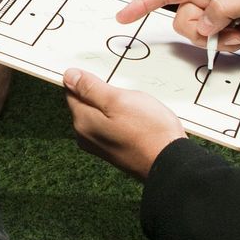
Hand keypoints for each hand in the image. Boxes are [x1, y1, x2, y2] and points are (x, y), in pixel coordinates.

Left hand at [63, 67, 185, 179]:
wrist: (170, 163)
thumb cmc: (148, 131)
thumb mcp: (118, 100)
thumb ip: (90, 88)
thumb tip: (69, 76)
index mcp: (83, 121)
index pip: (72, 92)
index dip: (87, 80)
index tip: (106, 81)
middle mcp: (86, 136)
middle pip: (87, 103)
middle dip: (103, 94)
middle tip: (126, 96)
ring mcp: (100, 145)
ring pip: (101, 114)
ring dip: (115, 106)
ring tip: (135, 109)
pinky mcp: (114, 150)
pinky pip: (112, 126)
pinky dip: (122, 119)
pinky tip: (137, 120)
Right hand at [117, 0, 239, 52]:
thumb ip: (222, 10)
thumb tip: (203, 26)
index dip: (142, 2)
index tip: (123, 16)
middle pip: (183, 20)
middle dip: (203, 33)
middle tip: (229, 31)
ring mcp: (219, 6)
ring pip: (200, 33)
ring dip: (221, 39)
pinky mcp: (229, 19)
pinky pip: (216, 38)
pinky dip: (232, 40)